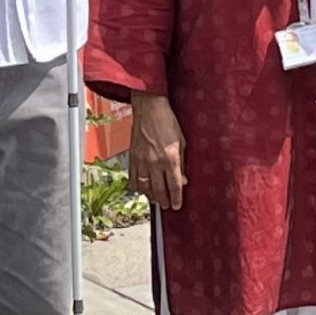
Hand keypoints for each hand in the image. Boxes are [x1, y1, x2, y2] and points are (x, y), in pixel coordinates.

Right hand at [130, 94, 187, 209]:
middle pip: (159, 190)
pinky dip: (137, 187)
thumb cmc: (168, 121)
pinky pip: (133, 179)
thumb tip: (183, 180)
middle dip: (164, 201)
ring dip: (151, 197)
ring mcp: (142, 161)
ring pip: (145, 187)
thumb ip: (182, 162)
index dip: (176, 198)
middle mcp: (155, 162)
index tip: (177, 205)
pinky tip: (142, 190)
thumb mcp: (181, 141)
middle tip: (167, 206)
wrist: (149, 108)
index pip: (174, 185)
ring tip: (156, 200)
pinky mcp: (132, 158)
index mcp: (170, 158)